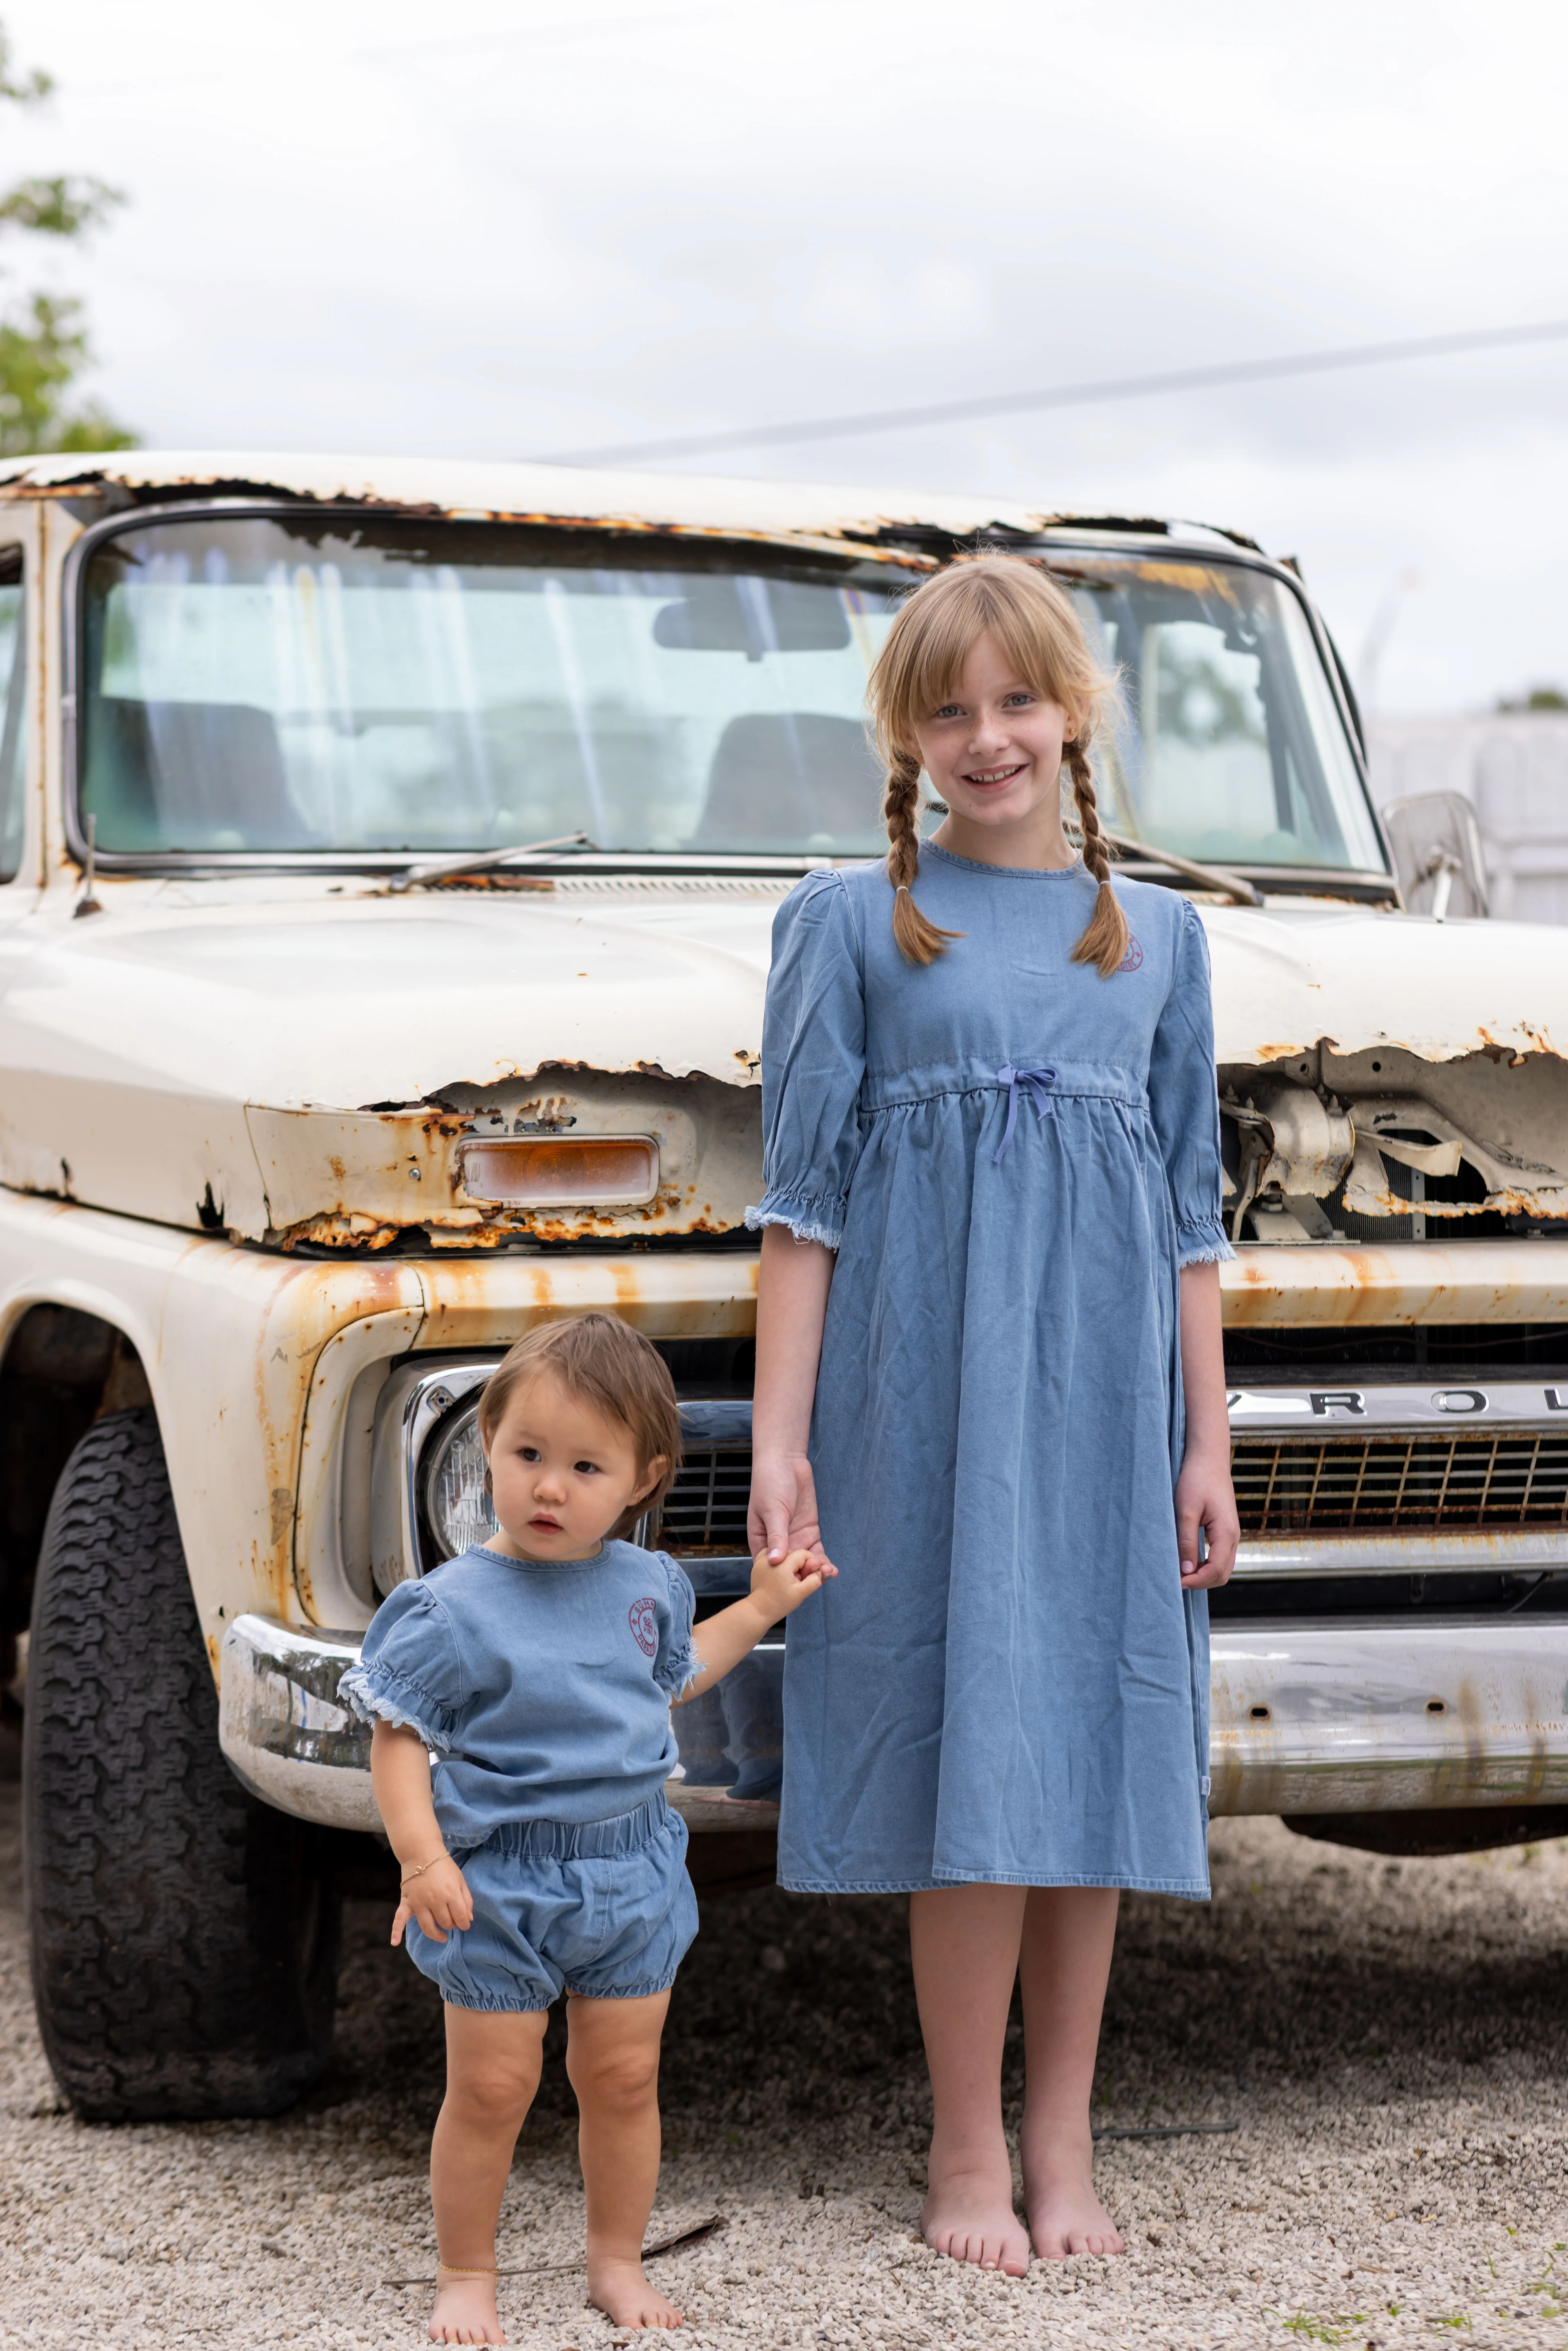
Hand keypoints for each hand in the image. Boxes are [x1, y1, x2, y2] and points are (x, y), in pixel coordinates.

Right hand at [390, 1854, 472, 1946]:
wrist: (421, 1852)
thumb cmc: (444, 1866)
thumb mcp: (460, 1879)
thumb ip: (466, 1900)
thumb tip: (468, 1919)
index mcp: (450, 1893)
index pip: (460, 1918)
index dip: (464, 1924)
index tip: (465, 1925)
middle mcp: (434, 1900)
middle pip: (445, 1923)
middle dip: (451, 1925)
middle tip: (453, 1921)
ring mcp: (419, 1902)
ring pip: (428, 1927)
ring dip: (436, 1934)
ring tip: (442, 1936)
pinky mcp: (407, 1902)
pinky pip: (399, 1919)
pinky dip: (396, 1931)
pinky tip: (395, 1942)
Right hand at [748, 1448, 833, 1569]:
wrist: (786, 1461)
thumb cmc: (769, 1482)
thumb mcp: (772, 1510)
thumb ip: (776, 1535)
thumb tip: (775, 1561)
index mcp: (761, 1541)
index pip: (770, 1567)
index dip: (781, 1579)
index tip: (795, 1585)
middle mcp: (778, 1543)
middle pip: (790, 1568)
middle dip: (803, 1575)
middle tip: (816, 1578)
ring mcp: (794, 1538)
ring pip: (805, 1562)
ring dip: (815, 1570)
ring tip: (827, 1573)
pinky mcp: (809, 1531)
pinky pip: (816, 1551)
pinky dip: (823, 1560)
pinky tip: (831, 1569)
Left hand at [749, 1543, 834, 1624]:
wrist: (758, 1611)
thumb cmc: (780, 1603)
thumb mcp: (801, 1593)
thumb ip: (815, 1579)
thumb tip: (821, 1570)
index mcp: (783, 1562)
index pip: (804, 1554)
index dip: (813, 1562)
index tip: (817, 1572)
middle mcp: (771, 1557)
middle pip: (794, 1554)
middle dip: (803, 1564)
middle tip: (806, 1579)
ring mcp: (762, 1560)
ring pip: (784, 1555)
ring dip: (792, 1564)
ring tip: (795, 1578)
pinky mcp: (757, 1565)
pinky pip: (772, 1557)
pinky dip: (780, 1561)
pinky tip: (784, 1572)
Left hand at [1175, 1441, 1238, 1589]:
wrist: (1208, 1458)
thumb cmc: (1196, 1479)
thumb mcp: (1186, 1511)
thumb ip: (1187, 1541)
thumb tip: (1186, 1570)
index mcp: (1226, 1532)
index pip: (1216, 1571)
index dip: (1196, 1581)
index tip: (1176, 1582)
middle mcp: (1233, 1536)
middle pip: (1222, 1574)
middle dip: (1201, 1582)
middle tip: (1176, 1580)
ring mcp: (1231, 1533)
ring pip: (1223, 1567)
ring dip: (1204, 1574)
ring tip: (1180, 1571)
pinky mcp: (1225, 1530)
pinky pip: (1220, 1556)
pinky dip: (1206, 1564)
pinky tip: (1189, 1560)